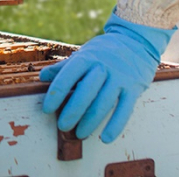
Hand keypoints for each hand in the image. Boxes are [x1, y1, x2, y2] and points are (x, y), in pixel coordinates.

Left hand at [39, 11, 174, 142]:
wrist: (136, 41)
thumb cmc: (104, 51)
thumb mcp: (83, 53)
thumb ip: (64, 67)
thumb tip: (42, 77)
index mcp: (87, 57)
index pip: (68, 76)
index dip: (56, 93)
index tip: (47, 109)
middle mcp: (104, 66)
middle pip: (85, 92)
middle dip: (72, 112)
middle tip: (62, 127)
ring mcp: (120, 77)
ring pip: (103, 103)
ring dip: (90, 122)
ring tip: (80, 134)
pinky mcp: (134, 88)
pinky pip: (124, 110)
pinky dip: (115, 126)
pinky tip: (105, 138)